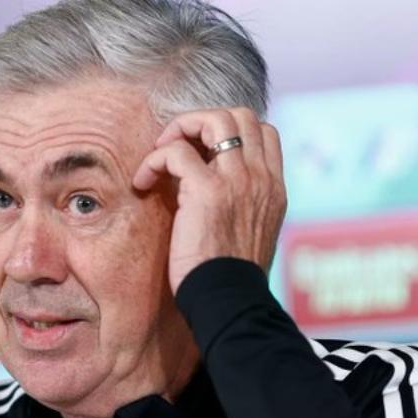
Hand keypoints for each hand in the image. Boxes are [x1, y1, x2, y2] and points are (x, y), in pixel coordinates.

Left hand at [132, 108, 286, 294]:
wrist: (229, 301)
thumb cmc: (230, 278)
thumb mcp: (252, 232)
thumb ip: (243, 204)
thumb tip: (212, 190)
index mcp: (274, 188)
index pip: (264, 131)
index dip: (230, 131)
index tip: (202, 154)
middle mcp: (261, 178)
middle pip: (240, 115)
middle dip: (202, 122)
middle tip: (176, 149)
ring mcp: (237, 180)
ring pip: (213, 120)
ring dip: (179, 130)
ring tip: (160, 158)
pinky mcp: (207, 190)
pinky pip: (176, 151)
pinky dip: (154, 160)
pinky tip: (143, 184)